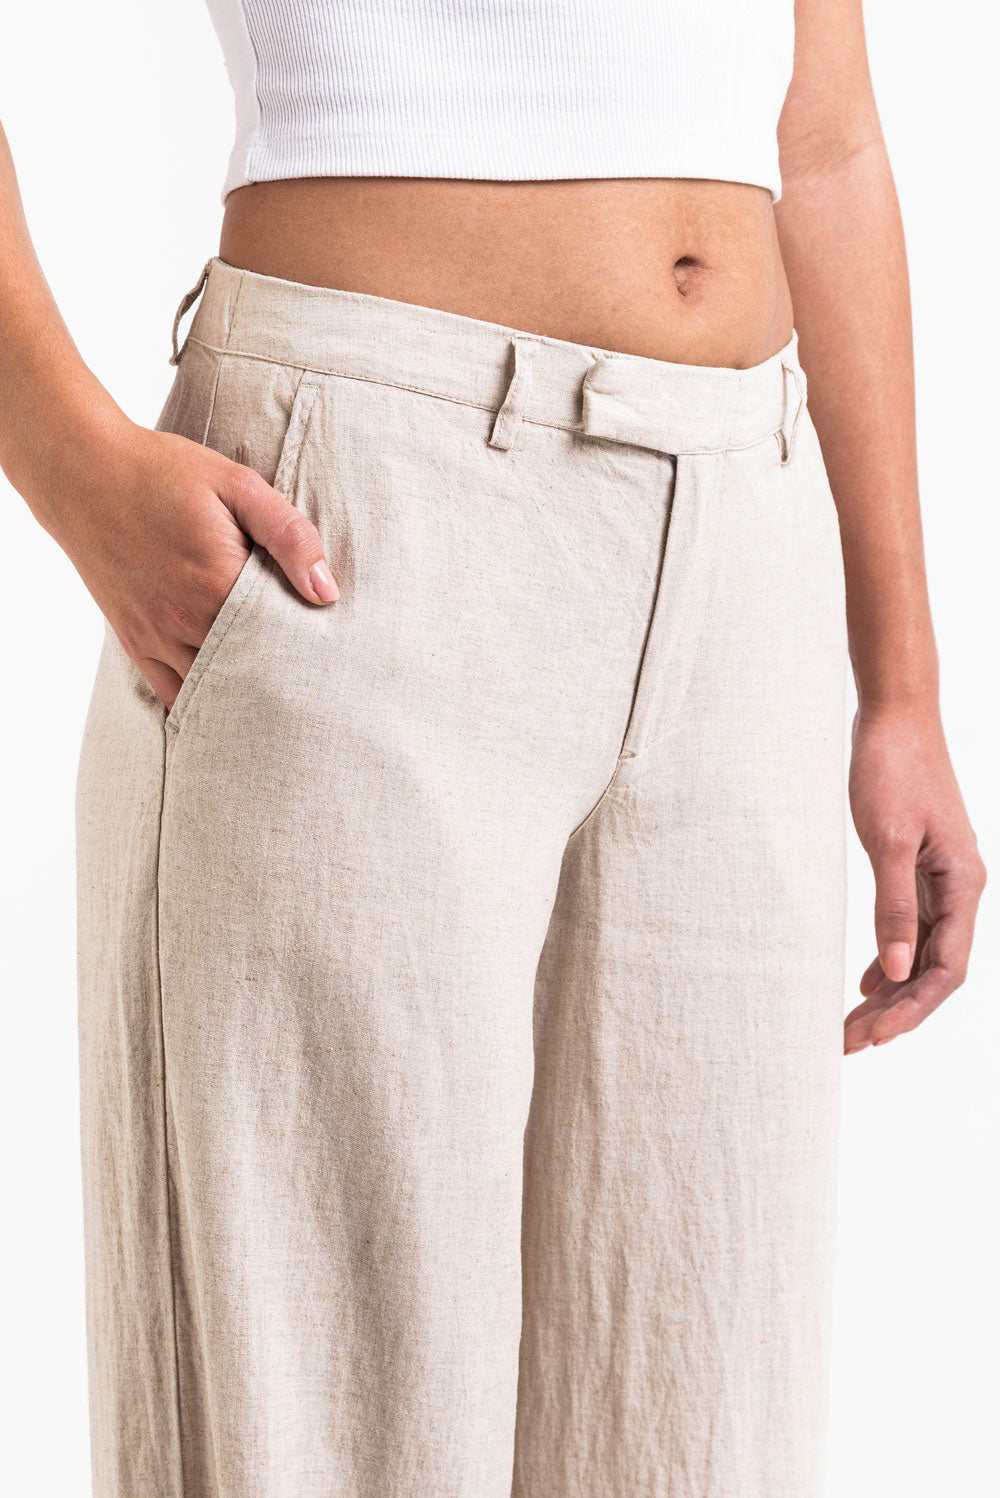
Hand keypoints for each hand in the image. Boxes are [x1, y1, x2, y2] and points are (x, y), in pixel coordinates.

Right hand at [33, 410, 338, 707]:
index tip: (329, 640)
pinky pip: (174, 692)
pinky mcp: (135, 642)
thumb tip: (326, 593)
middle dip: (284, 672)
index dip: (311, 642)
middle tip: (312, 673)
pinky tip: (228, 699)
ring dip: (245, 689)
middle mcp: (186, 621)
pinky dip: (203, 699)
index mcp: (219, 585)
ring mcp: (157, 637)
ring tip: (278, 687)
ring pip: (215, 688)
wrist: (82, 473)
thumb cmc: (164, 473)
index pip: (284, 637)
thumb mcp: (238, 486)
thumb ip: (289, 536)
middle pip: (253, 670)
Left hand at [845, 701, 985, 1052]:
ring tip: (850, 1024)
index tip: (872, 1036)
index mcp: (962, 884)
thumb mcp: (887, 839)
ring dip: (888, 989)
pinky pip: (911, 927)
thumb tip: (893, 971)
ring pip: (919, 952)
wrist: (895, 715)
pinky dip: (888, 957)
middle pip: (933, 970)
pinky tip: (865, 980)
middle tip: (848, 1043)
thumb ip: (893, 907)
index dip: (910, 1008)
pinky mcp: (918, 866)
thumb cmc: (892, 768)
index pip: (946, 970)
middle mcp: (959, 888)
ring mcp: (940, 878)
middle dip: (894, 1011)